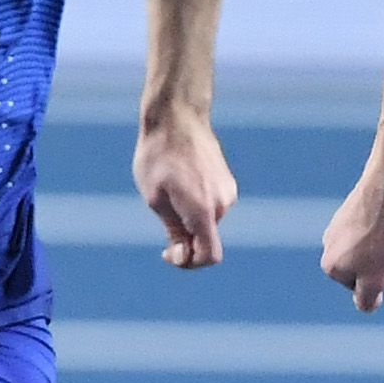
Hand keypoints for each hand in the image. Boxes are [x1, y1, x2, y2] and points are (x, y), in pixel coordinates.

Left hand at [135, 111, 235, 268]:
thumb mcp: (155, 199)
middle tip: (161, 216)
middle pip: (206, 238)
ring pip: (208, 221)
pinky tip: (180, 181)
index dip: (191, 264)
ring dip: (189, 218)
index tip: (170, 253)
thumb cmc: (159, 157)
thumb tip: (184, 257)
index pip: (210, 255)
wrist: (177, 118)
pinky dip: (197, 204)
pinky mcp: (227, 182)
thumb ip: (173, 231)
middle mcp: (222, 204)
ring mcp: (228, 192)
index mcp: (203, 210)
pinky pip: (212, 205)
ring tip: (168, 191)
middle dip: (186, 238)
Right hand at [321, 166, 383, 312]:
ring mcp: (338, 225)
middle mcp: (328, 245)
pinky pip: (377, 227)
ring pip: (372, 247)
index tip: (383, 262)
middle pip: (367, 268)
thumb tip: (366, 306)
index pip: (363, 289)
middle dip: (383, 261)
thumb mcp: (377, 279)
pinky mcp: (353, 208)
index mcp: (331, 267)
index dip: (381, 279)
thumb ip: (367, 299)